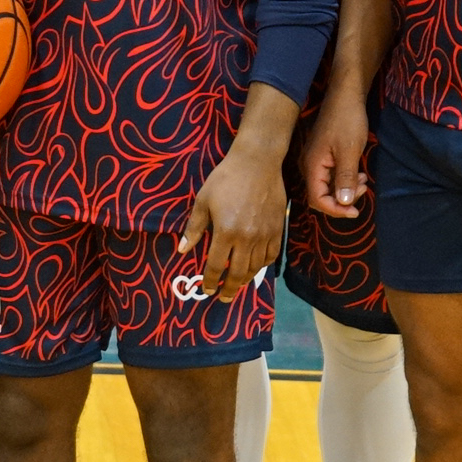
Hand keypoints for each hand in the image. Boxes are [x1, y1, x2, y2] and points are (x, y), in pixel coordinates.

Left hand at [179, 143, 286, 301]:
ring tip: (238, 284)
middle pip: (238, 273)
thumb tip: (183, 249)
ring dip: (245, 280)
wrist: (257, 164)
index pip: (215, 265)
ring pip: (256, 268)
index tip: (207, 289)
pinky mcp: (278, 230)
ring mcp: (265, 236)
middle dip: (229, 289)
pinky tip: (256, 267)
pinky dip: (263, 266)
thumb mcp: (203, 201)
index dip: (210, 280)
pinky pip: (271, 256)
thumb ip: (194, 228)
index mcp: (226, 232)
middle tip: (224, 298)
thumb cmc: (225, 179)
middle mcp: (247, 239)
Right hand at [302, 86, 370, 218]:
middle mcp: (310, 165)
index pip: (317, 199)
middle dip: (343, 198)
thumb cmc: (347, 121)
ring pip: (328, 186)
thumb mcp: (349, 152)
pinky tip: (359, 173)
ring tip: (364, 180)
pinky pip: (331, 176)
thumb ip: (345, 178)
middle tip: (364, 188)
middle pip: (321, 195)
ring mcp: (316, 160)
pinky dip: (346, 179)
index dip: (335, 210)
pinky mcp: (323, 155)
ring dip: (346, 189)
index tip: (356, 211)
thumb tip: (342, 203)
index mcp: (312, 165)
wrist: (345, 96)